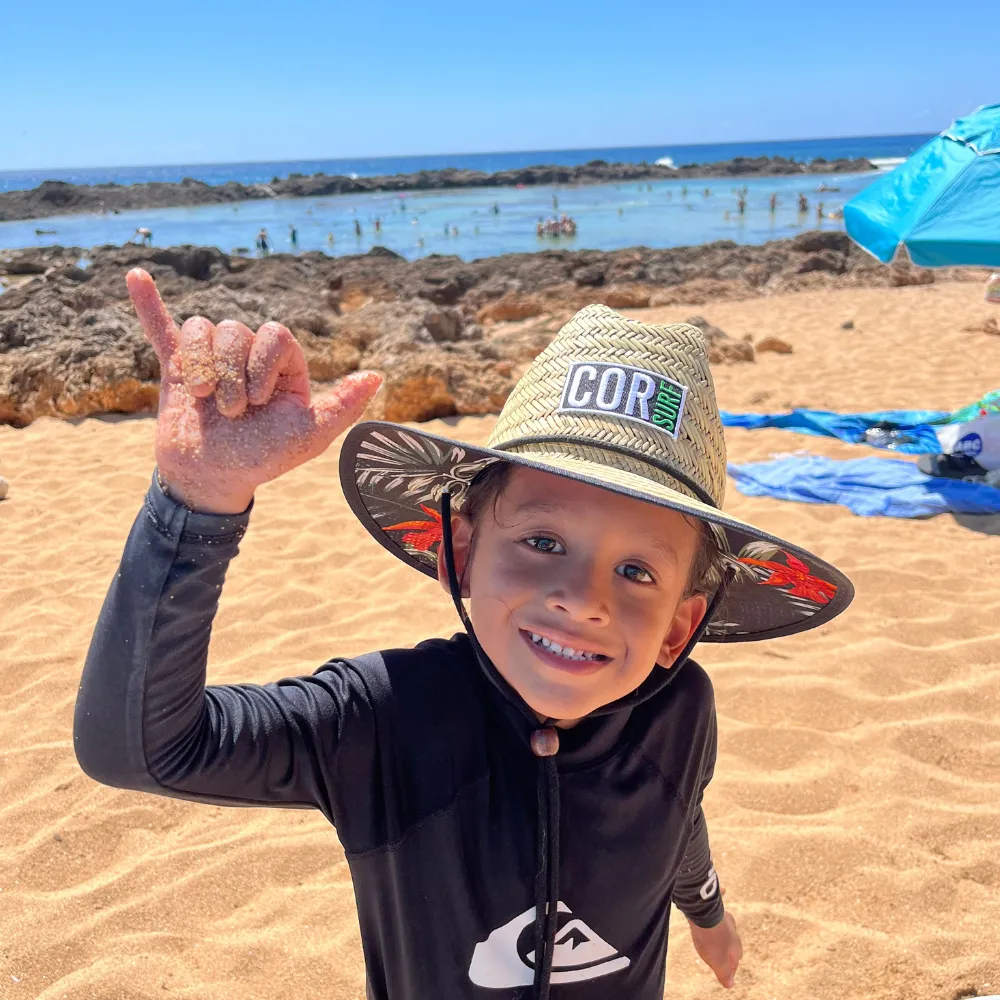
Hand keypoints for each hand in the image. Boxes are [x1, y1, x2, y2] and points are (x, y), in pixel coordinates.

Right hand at [127, 268, 381, 513]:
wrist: (212, 478)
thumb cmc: (263, 458)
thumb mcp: (308, 435)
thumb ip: (342, 405)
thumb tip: (376, 375)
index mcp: (282, 366)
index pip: (275, 333)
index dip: (263, 363)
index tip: (261, 400)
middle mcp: (249, 357)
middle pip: (235, 330)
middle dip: (230, 374)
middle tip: (231, 412)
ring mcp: (212, 360)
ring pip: (203, 328)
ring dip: (202, 367)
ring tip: (206, 402)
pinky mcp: (178, 368)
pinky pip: (162, 329)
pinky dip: (149, 305)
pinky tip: (136, 277)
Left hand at [687, 907, 741, 988]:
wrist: (703, 910)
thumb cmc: (711, 938)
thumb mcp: (717, 961)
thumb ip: (724, 973)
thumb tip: (730, 985)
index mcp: (736, 946)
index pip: (735, 963)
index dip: (729, 971)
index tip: (725, 976)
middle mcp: (734, 932)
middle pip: (732, 947)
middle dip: (726, 955)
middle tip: (720, 961)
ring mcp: (725, 919)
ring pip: (725, 933)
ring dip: (720, 940)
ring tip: (712, 945)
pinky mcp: (715, 909)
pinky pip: (716, 920)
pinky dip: (713, 925)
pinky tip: (708, 921)